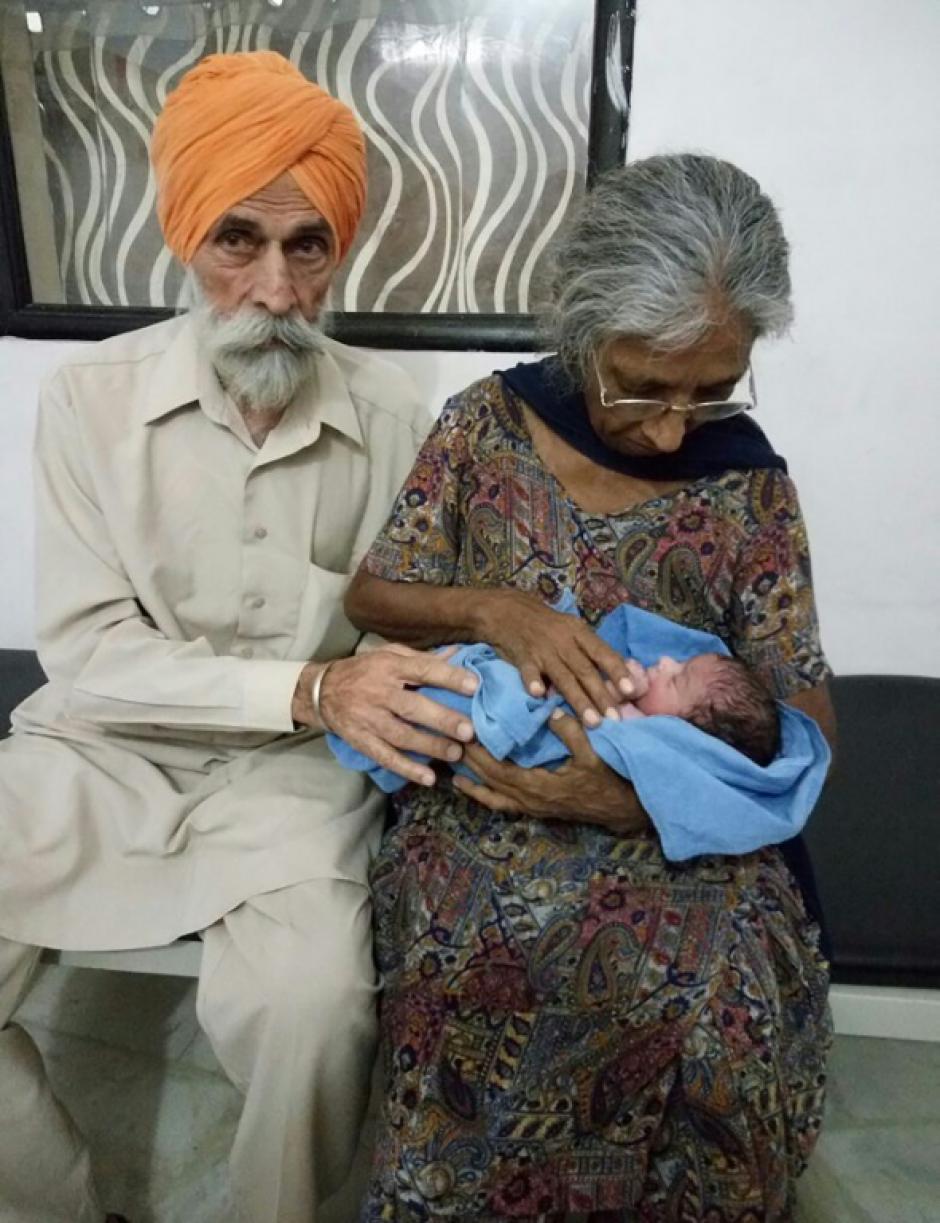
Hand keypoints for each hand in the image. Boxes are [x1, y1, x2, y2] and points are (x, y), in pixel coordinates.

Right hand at [293, 644, 477, 786]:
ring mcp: (368, 718)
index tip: (474, 686)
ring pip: (401, 735)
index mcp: (389, 666)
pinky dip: (406, 768)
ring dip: (430, 746)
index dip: (448, 677)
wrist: (320, 691)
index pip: (422, 670)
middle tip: (469, 731)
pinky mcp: (361, 740)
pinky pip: (385, 756)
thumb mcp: (388, 655)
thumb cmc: (364, 670)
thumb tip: (457, 655)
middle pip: (412, 707)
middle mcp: (379, 692)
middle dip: (442, 719)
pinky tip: (428, 778)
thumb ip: (422, 658)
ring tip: (455, 754)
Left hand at [453, 712, 648, 832]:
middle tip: (448, 740)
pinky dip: (483, 794)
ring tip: (450, 766)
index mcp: (539, 787)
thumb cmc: (609, 780)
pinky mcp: (536, 809)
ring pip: (491, 797)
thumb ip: (571, 732)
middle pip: (488, 781)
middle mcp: (530, 801)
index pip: (498, 769)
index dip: (478, 753)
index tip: (464, 732)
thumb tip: (549, 710)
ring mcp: (532, 808)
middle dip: (468, 762)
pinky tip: (471, 785)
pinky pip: (502, 804)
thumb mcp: (594, 754)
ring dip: (471, 781)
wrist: (624, 808)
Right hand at [477, 591, 639, 726]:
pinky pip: (528, 671)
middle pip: (585, 670)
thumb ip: (591, 651)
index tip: (632, 690)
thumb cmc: (548, 627)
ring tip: (592, 722)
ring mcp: (543, 650)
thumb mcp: (572, 631)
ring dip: (579, 700)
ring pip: (564, 677)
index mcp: (579, 633)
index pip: (602, 653)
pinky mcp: (522, 657)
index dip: (618, 671)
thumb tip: (618, 675)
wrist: (508, 611)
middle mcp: (564, 641)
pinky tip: (539, 695)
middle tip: (615, 719)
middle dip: (601, 695)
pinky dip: (533, 682)